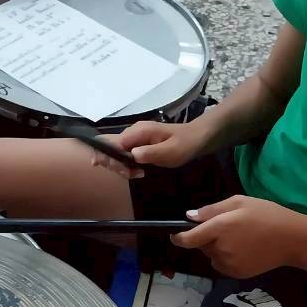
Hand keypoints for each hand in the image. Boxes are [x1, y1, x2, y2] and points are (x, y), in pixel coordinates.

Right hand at [89, 120, 208, 178]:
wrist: (197, 137)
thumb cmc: (185, 144)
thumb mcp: (171, 152)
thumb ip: (151, 153)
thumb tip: (132, 155)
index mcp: (138, 131)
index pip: (112, 144)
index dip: (112, 159)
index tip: (125, 172)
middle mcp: (132, 131)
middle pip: (109, 147)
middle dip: (114, 164)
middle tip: (131, 176)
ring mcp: (134, 136)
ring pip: (115, 151)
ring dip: (121, 166)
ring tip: (137, 175)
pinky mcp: (137, 142)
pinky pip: (123, 153)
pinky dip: (126, 164)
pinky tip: (138, 171)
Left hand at [170, 196, 306, 277]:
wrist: (292, 239)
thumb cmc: (266, 214)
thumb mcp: (239, 202)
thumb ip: (211, 210)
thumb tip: (189, 217)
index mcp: (220, 228)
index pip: (189, 238)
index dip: (178, 238)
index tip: (174, 235)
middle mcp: (221, 248)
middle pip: (201, 245)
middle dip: (206, 237)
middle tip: (227, 228)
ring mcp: (229, 263)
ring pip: (211, 255)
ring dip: (216, 248)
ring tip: (238, 238)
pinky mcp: (236, 273)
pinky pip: (221, 265)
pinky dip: (225, 258)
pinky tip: (243, 249)